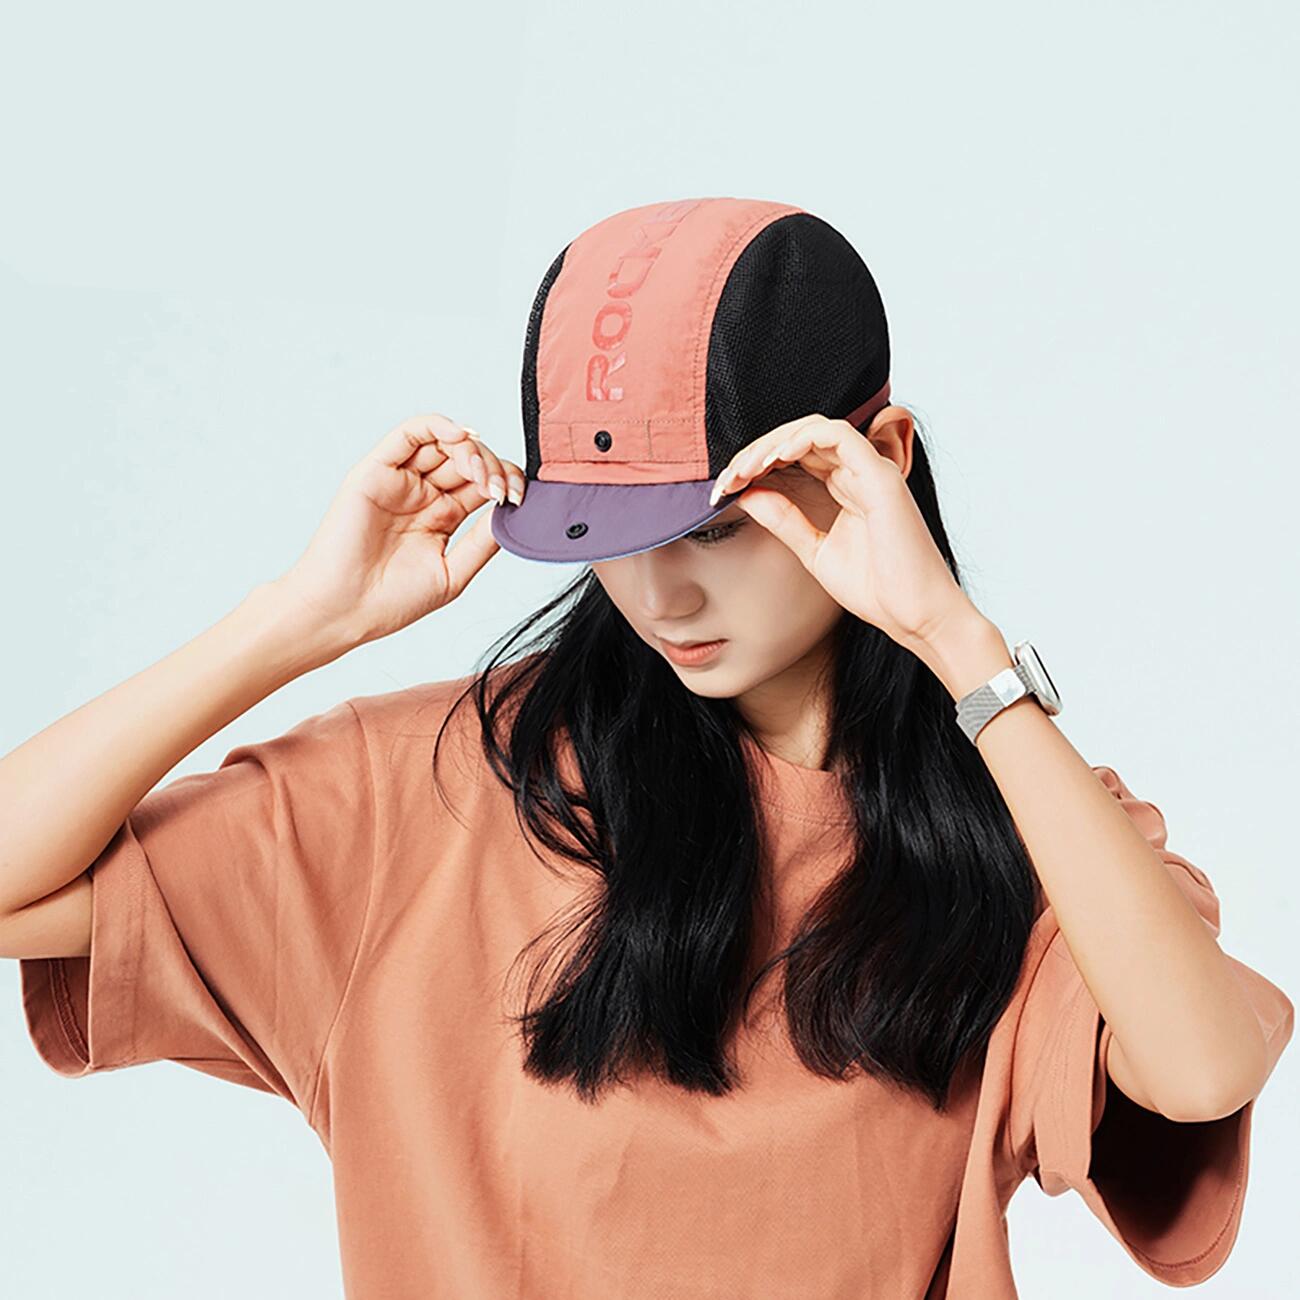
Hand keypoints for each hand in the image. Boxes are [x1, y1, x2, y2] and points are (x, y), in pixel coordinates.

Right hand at [271, 413, 524, 648]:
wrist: (345, 610)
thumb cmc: (391, 600)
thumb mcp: (453, 573)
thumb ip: (483, 541)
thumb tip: (512, 511)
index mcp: (442, 516)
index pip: (483, 482)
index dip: (506, 481)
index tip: (517, 499)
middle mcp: (423, 493)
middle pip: (468, 459)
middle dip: (493, 467)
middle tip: (500, 489)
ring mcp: (400, 480)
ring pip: (443, 442)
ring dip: (471, 449)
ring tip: (480, 473)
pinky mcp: (376, 471)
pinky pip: (409, 433)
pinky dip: (438, 426)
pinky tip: (461, 437)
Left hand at [709, 412, 980, 652]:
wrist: (914, 615)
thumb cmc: (877, 589)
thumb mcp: (814, 550)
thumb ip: (784, 519)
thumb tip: (747, 494)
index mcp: (845, 488)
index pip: (795, 456)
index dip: (756, 464)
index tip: (724, 488)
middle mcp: (858, 474)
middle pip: (799, 438)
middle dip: (756, 452)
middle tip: (726, 478)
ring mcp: (871, 472)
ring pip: (814, 430)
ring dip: (773, 443)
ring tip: (744, 468)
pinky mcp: (881, 477)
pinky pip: (839, 437)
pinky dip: (804, 438)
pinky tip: (777, 457)